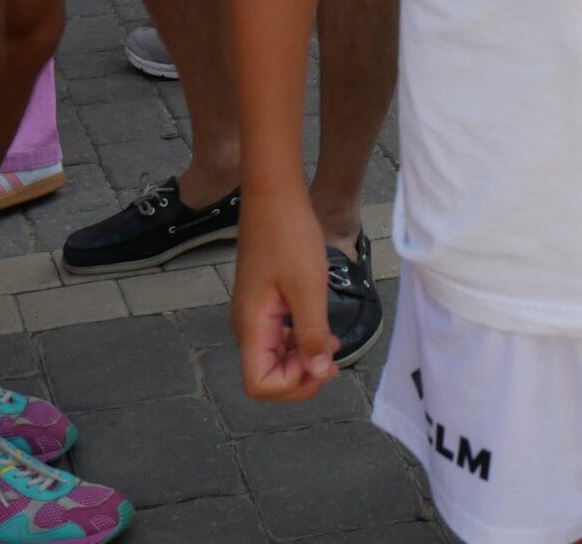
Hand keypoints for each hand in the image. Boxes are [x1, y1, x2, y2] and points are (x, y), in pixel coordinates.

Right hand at [232, 193, 338, 401]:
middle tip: (334, 361)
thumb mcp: (308, 288)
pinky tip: (322, 328)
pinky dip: (300, 339)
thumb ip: (311, 334)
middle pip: (267, 374)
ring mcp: (255, 311)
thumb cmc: (289, 236)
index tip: (321, 364)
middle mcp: (247, 324)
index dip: (292, 386)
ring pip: (275, 355)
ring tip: (333, 346)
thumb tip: (317, 372)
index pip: (259, 384)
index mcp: (251, 326)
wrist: (275, 194)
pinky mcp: (264, 299)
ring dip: (303, 358)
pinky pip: (279, 334)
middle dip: (301, 376)